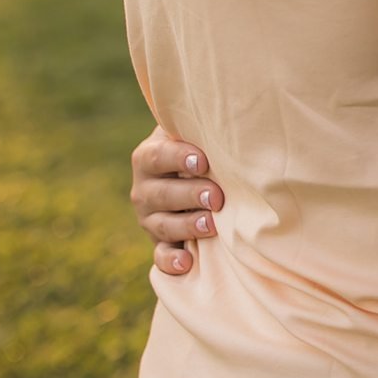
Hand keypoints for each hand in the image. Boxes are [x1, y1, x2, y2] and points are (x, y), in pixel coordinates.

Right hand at [130, 124, 222, 276]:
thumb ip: (203, 126)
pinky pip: (161, 255)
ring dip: (186, 226)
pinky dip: (170, 261)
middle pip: (160, 193)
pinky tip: (186, 263)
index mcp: (149, 157)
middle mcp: (144, 189)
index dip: (178, 158)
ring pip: (162, 225)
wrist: (194, 176)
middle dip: (189, 195)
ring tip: (211, 225)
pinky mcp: (160, 243)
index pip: (157, 156)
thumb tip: (232, 114)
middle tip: (217, 196)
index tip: (202, 161)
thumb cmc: (203, 149)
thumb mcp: (196, 134)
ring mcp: (150, 218)